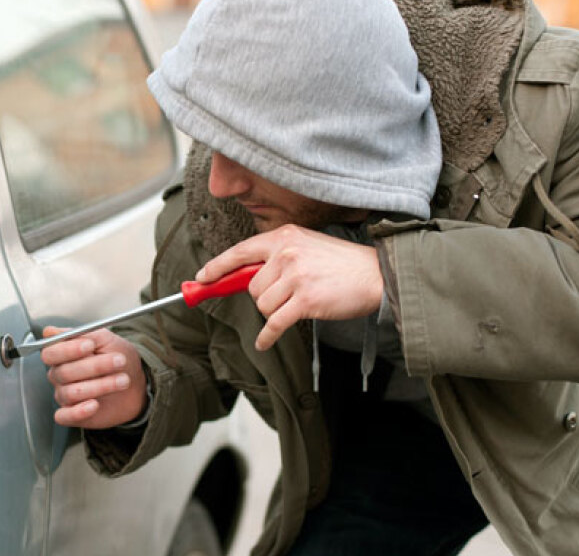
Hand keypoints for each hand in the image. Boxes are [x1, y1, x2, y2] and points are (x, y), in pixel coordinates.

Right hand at [41, 327, 146, 428]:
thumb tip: (51, 332)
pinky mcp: (73, 414)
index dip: (68, 350)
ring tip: (122, 380)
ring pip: (71, 392)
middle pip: (64, 372)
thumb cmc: (117, 358)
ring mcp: (65, 395)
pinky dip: (78, 412)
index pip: (50, 353)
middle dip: (95, 366)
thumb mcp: (106, 339)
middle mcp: (60, 375)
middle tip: (118, 361)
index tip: (90, 346)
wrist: (135, 382)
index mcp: (62, 355)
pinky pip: (64, 416)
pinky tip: (94, 405)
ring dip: (100, 386)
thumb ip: (82, 334)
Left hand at [196, 224, 382, 350]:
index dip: (218, 266)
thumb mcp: (307, 246)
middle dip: (263, 297)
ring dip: (274, 312)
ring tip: (297, 305)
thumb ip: (278, 255)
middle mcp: (287, 253)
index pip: (240, 251)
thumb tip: (246, 276)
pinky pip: (274, 324)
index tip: (202, 277)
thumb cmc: (342, 264)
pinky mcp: (305, 300)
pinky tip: (264, 341)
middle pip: (251, 286)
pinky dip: (267, 336)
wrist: (375, 275)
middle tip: (286, 296)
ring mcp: (295, 277)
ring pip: (262, 305)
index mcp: (284, 237)